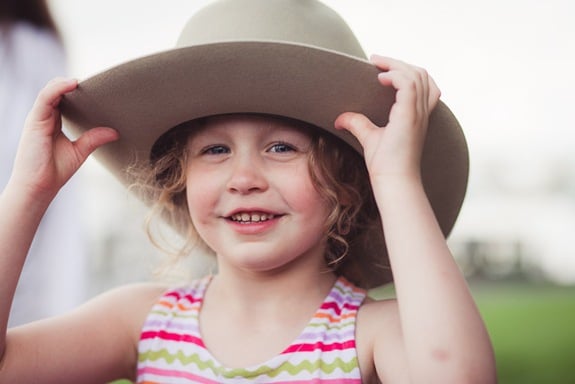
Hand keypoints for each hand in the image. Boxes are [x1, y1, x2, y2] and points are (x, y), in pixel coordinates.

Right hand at [8, 78, 118, 203]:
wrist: (39, 186)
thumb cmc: (54, 171)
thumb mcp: (79, 151)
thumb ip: (94, 138)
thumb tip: (115, 132)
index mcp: (53, 122)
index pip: (63, 99)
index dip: (76, 92)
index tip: (96, 88)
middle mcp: (44, 117)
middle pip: (57, 92)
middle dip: (72, 85)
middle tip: (95, 82)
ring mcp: (38, 118)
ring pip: (51, 90)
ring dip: (66, 82)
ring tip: (83, 80)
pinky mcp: (35, 120)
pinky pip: (46, 97)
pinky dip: (59, 88)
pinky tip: (73, 84)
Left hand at [335, 55, 439, 183]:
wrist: (393, 181)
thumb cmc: (385, 164)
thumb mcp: (369, 138)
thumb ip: (357, 124)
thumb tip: (339, 119)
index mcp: (416, 115)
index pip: (421, 83)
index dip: (404, 70)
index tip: (381, 69)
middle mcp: (421, 112)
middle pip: (421, 74)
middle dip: (399, 63)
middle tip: (375, 61)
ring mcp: (417, 114)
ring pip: (417, 75)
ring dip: (396, 65)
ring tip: (376, 66)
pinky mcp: (409, 117)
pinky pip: (409, 85)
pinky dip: (396, 76)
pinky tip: (380, 80)